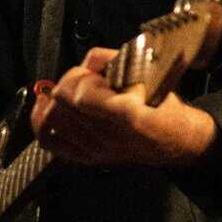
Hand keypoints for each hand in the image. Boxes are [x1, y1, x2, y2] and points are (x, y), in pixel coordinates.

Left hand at [29, 47, 217, 168]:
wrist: (178, 141)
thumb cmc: (164, 106)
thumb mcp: (147, 75)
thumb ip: (112, 62)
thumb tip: (86, 62)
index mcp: (125, 113)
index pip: (79, 93)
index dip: (80, 76)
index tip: (91, 72)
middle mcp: (108, 136)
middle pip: (60, 104)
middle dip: (67, 84)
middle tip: (80, 80)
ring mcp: (96, 150)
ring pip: (51, 121)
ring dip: (54, 102)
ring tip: (63, 93)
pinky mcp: (89, 159)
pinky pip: (50, 142)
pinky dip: (43, 123)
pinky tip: (47, 110)